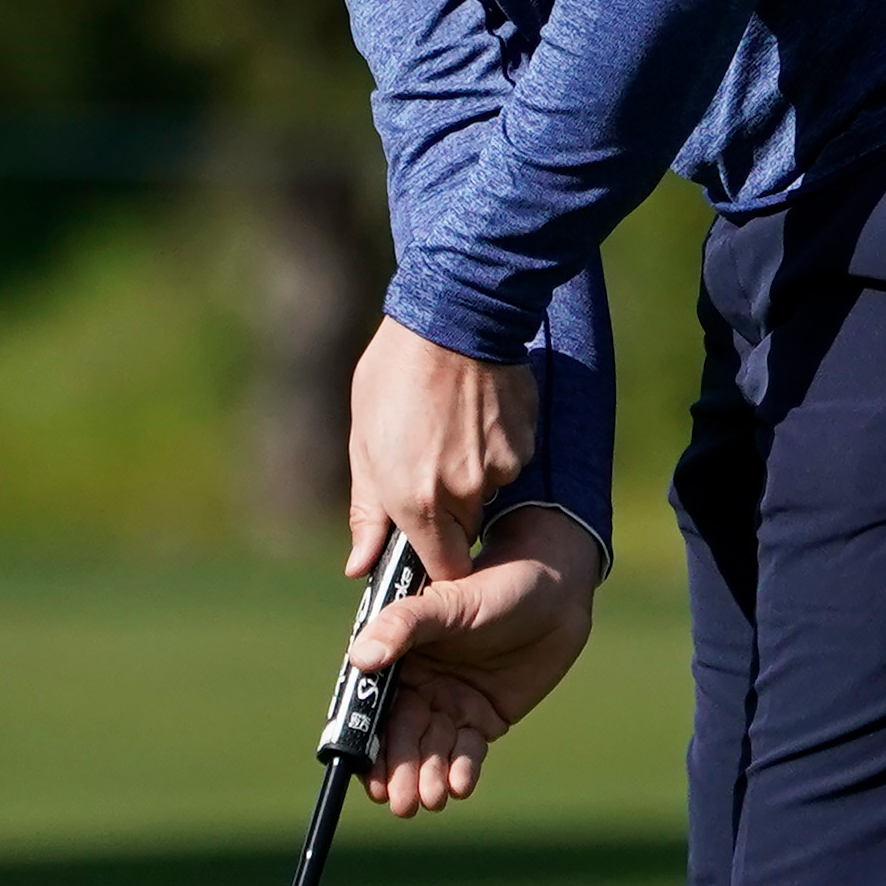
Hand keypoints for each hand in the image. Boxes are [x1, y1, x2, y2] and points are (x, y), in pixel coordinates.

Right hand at [345, 508, 600, 817]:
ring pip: (432, 748)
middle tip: (401, 803)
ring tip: (430, 800)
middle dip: (399, 770)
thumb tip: (361, 660)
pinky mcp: (483, 718)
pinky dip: (462, 770)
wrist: (556, 591)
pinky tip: (460, 787)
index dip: (368, 742)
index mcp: (396, 657)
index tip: (367, 775)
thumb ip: (403, 626)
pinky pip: (467, 750)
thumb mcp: (449, 603)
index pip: (372, 707)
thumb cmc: (496, 585)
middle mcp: (418, 685)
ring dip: (427, 776)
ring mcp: (451, 703)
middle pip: (401, 736)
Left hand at [350, 316, 539, 584]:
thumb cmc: (394, 377)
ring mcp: (500, 468)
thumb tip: (361, 567)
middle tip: (430, 463)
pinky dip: (495, 447)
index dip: (436, 559)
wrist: (452, 316)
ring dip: (473, 474)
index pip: (445, 568)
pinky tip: (477, 413)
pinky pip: (510, 462)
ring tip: (452, 427)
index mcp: (417, 500)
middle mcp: (464, 492)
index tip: (427, 546)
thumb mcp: (365, 444)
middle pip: (468, 529)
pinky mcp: (524, 442)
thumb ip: (368, 511)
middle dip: (451, 510)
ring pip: (490, 493)